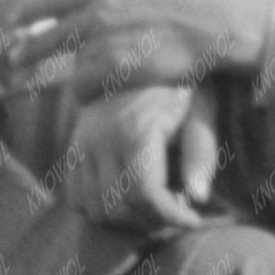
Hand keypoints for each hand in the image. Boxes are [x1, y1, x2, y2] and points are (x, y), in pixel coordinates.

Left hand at [7, 0, 274, 99]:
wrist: (221, 23)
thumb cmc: (199, 1)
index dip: (28, 12)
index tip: (15, 21)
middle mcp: (97, 9)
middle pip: (45, 35)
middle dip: (27, 50)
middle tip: (14, 60)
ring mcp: (102, 40)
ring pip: (70, 67)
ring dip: (80, 75)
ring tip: (94, 80)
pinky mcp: (112, 69)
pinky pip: (83, 88)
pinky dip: (91, 94)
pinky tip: (107, 92)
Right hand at [56, 82, 221, 237]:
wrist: (141, 54)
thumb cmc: (183, 82)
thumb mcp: (202, 108)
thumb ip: (201, 151)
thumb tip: (198, 197)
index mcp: (134, 130)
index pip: (145, 195)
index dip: (171, 216)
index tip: (194, 219)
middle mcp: (99, 140)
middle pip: (117, 209)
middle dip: (151, 220)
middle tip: (178, 211)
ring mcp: (80, 145)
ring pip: (94, 210)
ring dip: (126, 219)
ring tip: (157, 204)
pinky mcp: (71, 149)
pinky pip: (75, 199)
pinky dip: (100, 208)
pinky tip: (130, 197)